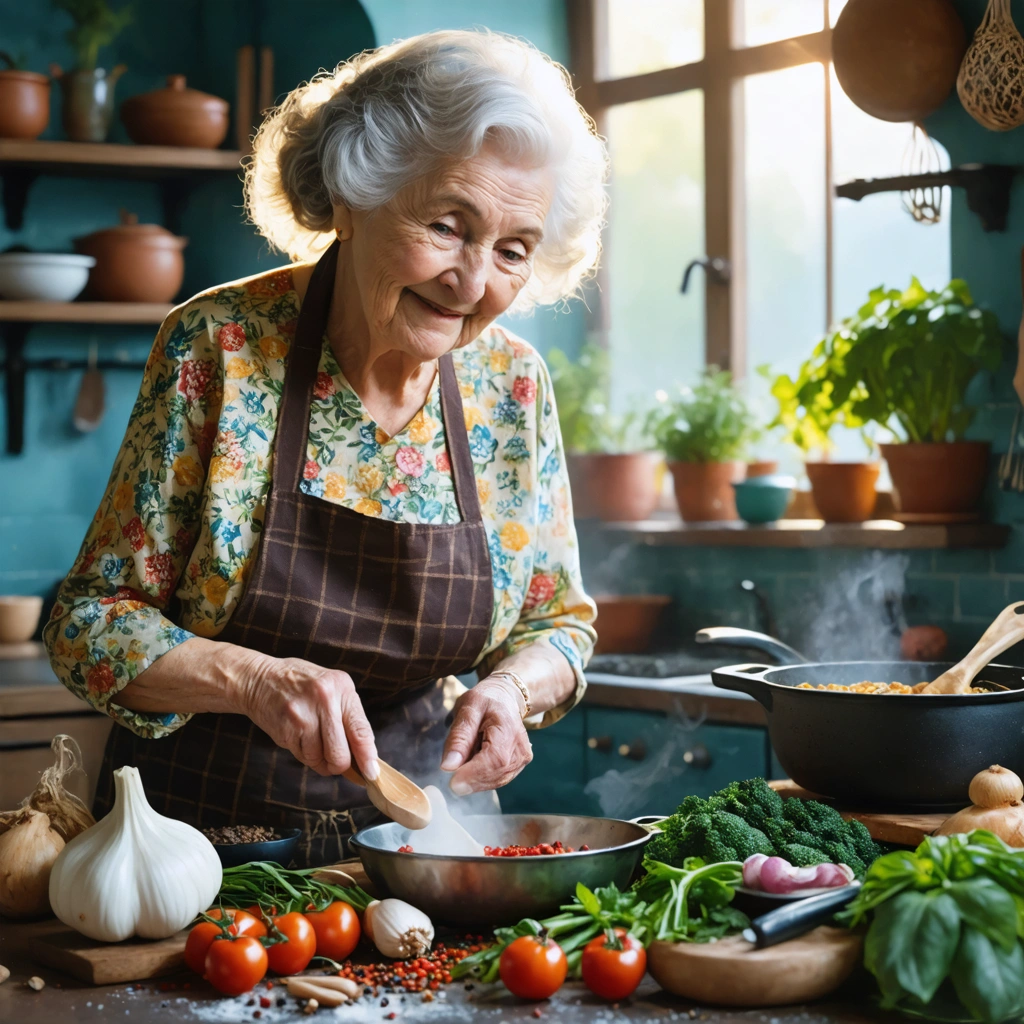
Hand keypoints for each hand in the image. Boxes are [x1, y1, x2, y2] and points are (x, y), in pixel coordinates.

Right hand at [237, 652, 378, 778]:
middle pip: (340, 754)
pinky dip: (304, 755)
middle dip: (339, 765)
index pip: (361, 731)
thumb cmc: (301, 685)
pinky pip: (303, 757)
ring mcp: (303, 715)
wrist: (259, 678)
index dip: (368, 757)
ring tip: (313, 741)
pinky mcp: (285, 729)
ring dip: (319, 760)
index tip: (371, 774)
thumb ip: (348, 715)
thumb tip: (364, 755)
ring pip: (320, 759)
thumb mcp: (331, 687)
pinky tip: (299, 737)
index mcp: (342, 687)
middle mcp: (324, 700)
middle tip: (335, 761)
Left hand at [440, 678, 531, 794]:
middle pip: (496, 774)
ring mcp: (521, 760)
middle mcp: (521, 748)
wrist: (505, 699)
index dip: (473, 774)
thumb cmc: (485, 701)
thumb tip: (448, 766)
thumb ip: (458, 737)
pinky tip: (473, 766)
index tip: (452, 782)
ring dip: (475, 780)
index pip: (495, 759)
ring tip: (463, 762)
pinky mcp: (518, 767)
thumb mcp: (466, 709)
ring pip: (496, 781)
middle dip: (471, 779)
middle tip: (450, 775)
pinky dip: (481, 778)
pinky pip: (497, 780)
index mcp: (509, 729)